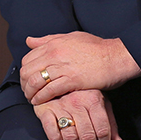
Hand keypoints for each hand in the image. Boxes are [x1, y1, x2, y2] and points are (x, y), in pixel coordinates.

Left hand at [21, 31, 140, 105]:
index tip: (27, 80)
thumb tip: (29, 41)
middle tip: (28, 92)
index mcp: (54, 43)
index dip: (24, 72)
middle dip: (24, 85)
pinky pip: (48, 91)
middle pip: (27, 71)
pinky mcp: (72, 80)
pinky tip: (41, 102)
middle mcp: (55, 53)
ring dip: (30, 93)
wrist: (116, 56)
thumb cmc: (97, 47)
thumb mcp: (71, 37)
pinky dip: (41, 98)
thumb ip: (49, 39)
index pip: (27, 59)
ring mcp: (62, 66)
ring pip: (35, 82)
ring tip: (32, 99)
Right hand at [34, 89, 124, 139]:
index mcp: (94, 99)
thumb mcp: (101, 103)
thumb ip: (111, 123)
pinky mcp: (45, 109)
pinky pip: (50, 129)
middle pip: (87, 136)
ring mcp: (60, 105)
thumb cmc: (82, 94)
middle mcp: (77, 102)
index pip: (102, 129)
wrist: (55, 79)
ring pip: (70, 136)